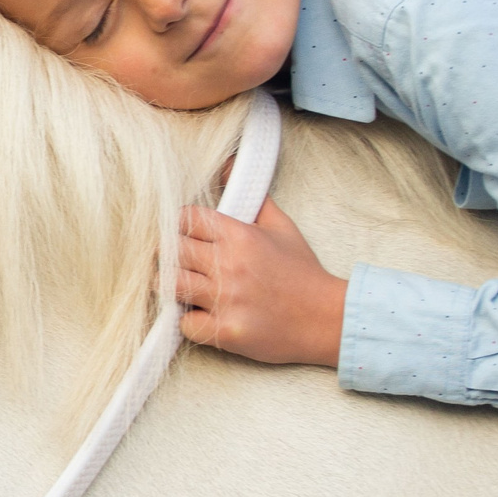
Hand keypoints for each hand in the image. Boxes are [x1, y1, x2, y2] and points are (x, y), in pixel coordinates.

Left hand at [176, 198, 347, 367]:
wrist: (327, 319)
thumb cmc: (302, 273)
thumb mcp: (282, 227)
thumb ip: (252, 197)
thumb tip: (228, 165)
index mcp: (241, 236)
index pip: (187, 218)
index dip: (182, 225)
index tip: (188, 235)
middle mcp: (230, 266)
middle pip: (171, 250)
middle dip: (172, 254)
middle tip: (183, 261)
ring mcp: (226, 300)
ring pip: (170, 284)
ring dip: (174, 285)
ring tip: (187, 286)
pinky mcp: (225, 331)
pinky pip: (185, 323)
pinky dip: (189, 320)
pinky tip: (204, 315)